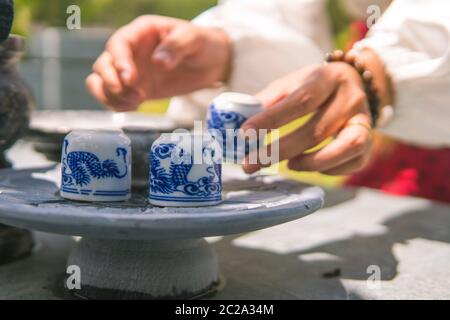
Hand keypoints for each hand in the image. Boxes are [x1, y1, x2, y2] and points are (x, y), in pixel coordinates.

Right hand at [86, 15, 230, 110]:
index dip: (119, 62)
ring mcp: (130, 70)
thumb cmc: (202, 44)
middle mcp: (130, 51)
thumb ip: (177, 46)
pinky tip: (135, 107)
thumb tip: (158, 62)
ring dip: (111, 95)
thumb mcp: (194, 39)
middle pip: (103, 64)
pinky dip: (117, 105)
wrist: (211, 63)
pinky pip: (113, 97)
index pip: (119, 44)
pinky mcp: (135, 88)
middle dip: (112, 83)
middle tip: (136, 95)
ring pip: (101, 81)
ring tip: (136, 102)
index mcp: (141, 32)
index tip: (130, 79)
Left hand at [241, 62, 375, 175]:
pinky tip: (311, 167)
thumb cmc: (314, 86)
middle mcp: (349, 98)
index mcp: (325, 78)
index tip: (244, 134)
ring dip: (312, 163)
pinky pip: (354, 161)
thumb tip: (239, 123)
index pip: (299, 101)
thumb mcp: (291, 84)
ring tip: (289, 166)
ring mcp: (364, 120)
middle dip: (280, 151)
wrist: (355, 81)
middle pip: (316, 130)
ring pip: (345, 147)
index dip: (271, 120)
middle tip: (251, 164)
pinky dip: (330, 169)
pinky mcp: (370, 140)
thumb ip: (268, 101)